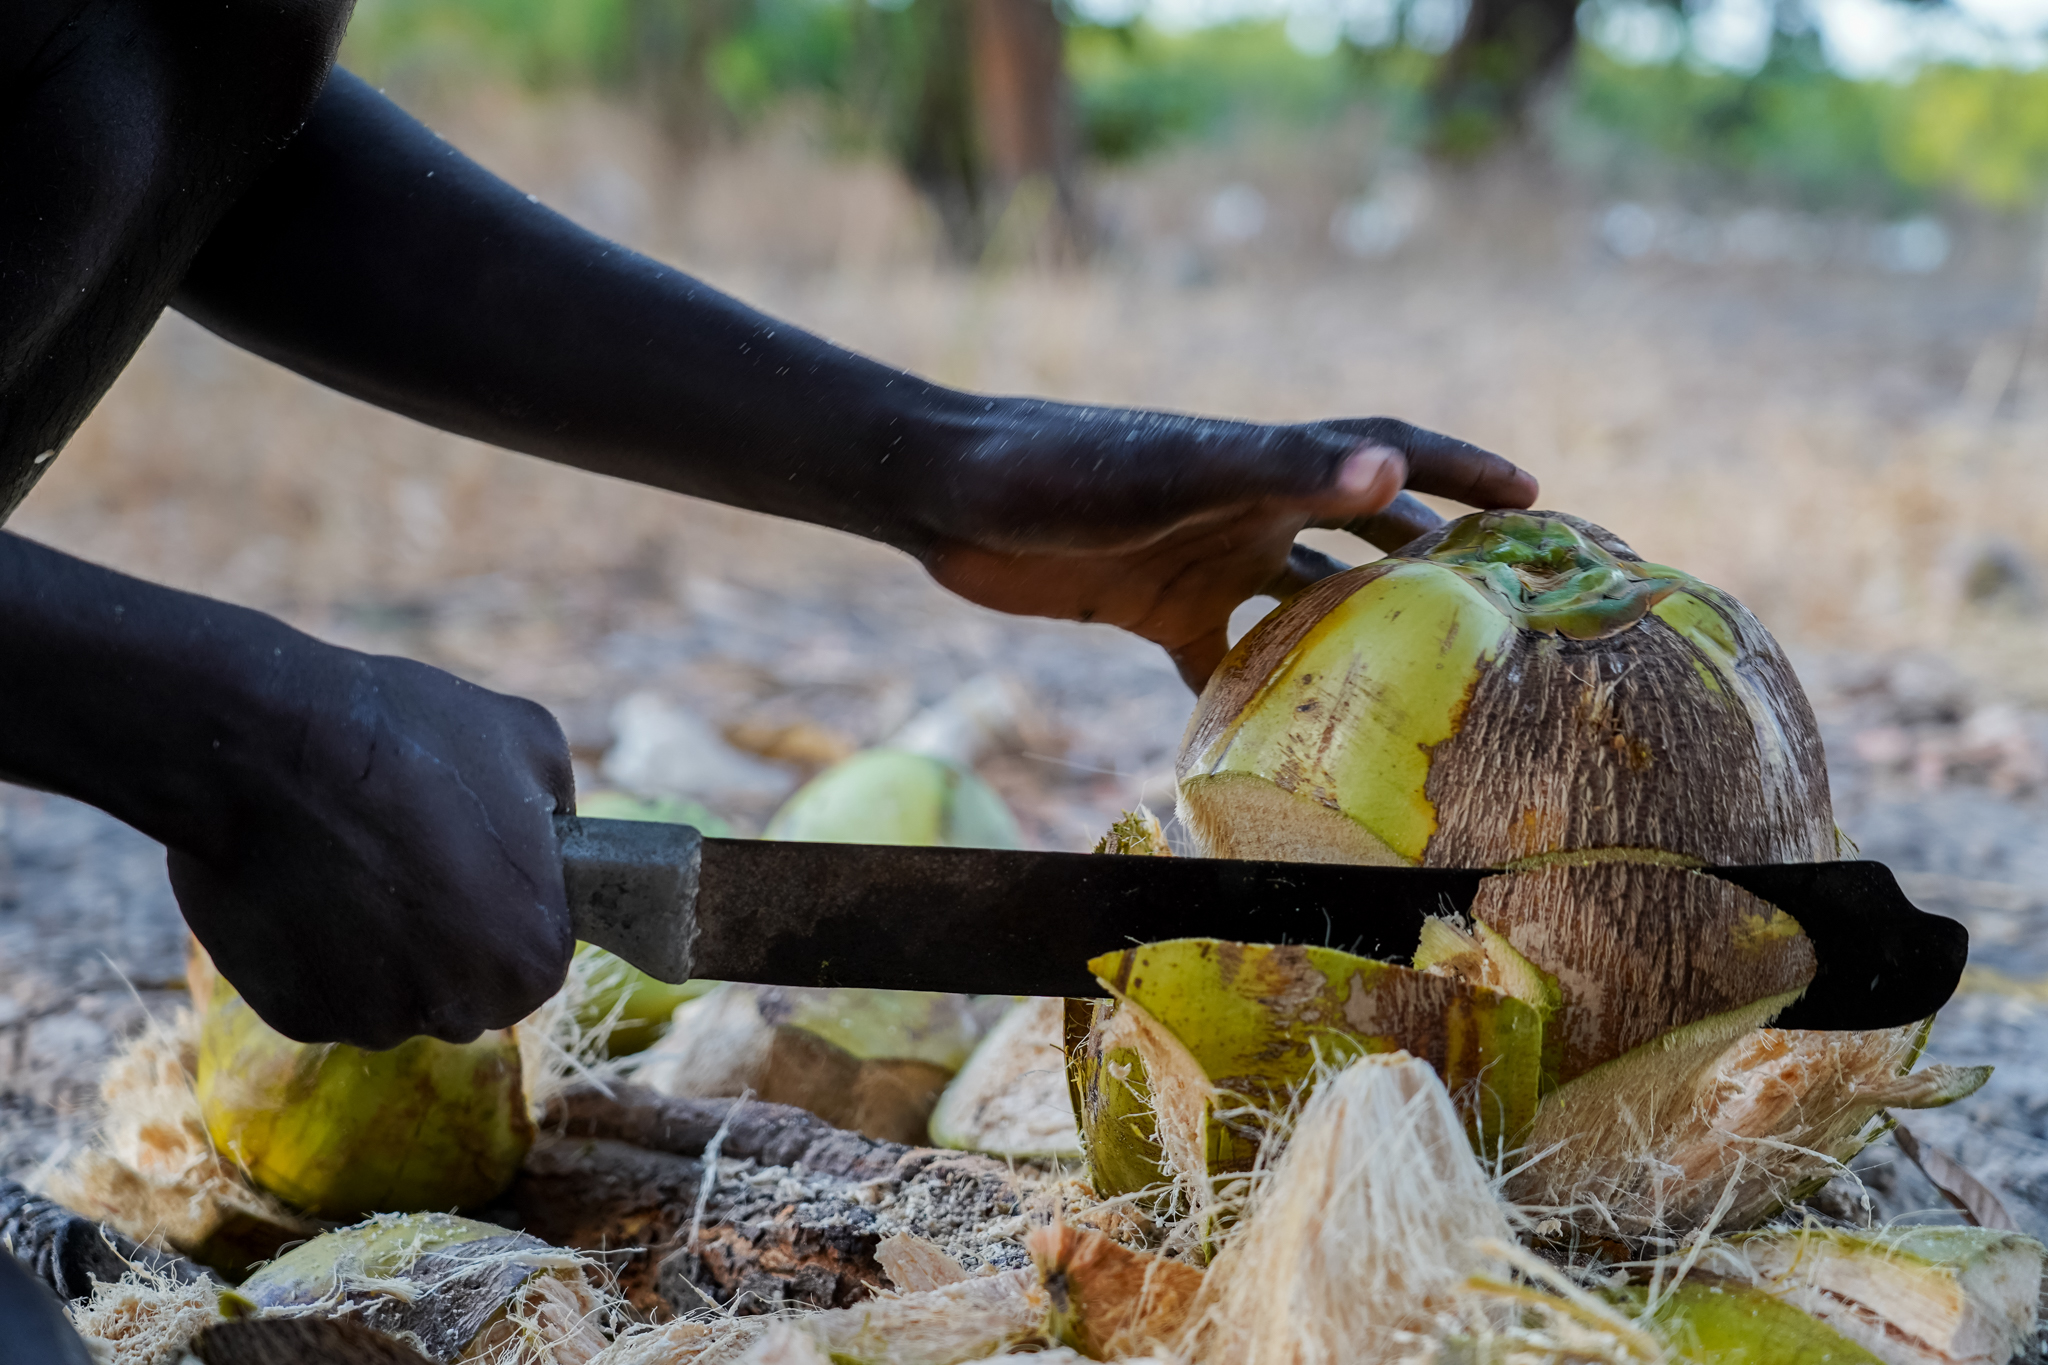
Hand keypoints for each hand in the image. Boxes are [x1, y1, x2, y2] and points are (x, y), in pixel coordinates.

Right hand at [170, 650, 575, 1048]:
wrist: (263, 748)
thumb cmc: (408, 740)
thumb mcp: (531, 743)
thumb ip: (559, 810)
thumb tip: (550, 837)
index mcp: (532, 961)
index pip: (534, 958)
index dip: (506, 908)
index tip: (473, 864)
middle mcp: (461, 1012)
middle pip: (466, 991)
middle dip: (449, 939)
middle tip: (411, 863)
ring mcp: (373, 1022)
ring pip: (393, 999)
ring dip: (380, 950)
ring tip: (352, 867)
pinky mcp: (297, 1020)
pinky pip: (324, 995)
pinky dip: (316, 956)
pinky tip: (306, 890)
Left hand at [918, 411, 1536, 688]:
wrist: (953, 493)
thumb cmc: (1067, 465)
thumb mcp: (1182, 471)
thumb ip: (1281, 471)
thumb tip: (1392, 471)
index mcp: (1268, 465)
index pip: (1387, 453)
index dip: (1462, 467)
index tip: (1536, 499)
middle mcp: (1249, 508)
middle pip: (1361, 533)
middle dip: (1430, 562)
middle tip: (1499, 614)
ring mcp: (1205, 559)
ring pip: (1303, 604)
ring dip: (1352, 637)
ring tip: (1416, 692)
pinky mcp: (1155, 607)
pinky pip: (1222, 661)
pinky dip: (1252, 699)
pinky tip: (1281, 753)